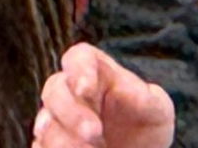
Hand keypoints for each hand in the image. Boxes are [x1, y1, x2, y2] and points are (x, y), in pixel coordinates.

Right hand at [33, 44, 174, 147]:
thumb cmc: (145, 125)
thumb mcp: (157, 110)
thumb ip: (147, 98)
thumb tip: (127, 90)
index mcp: (94, 72)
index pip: (79, 58)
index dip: (78, 70)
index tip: (86, 89)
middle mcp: (70, 92)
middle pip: (54, 89)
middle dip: (71, 113)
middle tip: (95, 133)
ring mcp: (57, 119)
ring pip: (46, 123)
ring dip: (64, 140)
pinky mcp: (50, 144)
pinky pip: (40, 146)